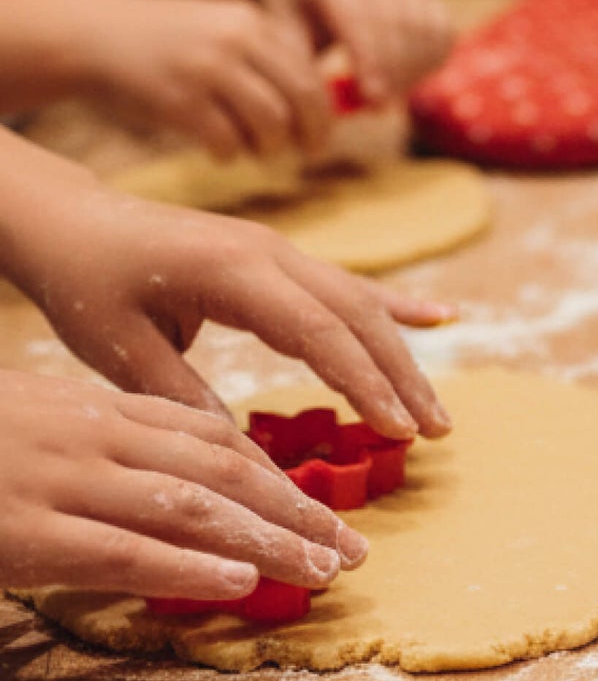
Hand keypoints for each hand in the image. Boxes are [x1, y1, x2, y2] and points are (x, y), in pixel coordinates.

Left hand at [0, 145, 453, 440]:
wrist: (72, 221)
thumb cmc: (86, 282)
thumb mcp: (118, 349)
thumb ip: (183, 397)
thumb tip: (242, 459)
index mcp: (233, 270)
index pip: (319, 330)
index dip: (364, 382)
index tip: (397, 429)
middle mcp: (271, 253)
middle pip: (358, 316)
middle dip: (402, 377)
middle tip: (434, 432)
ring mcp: (282, 251)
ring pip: (362, 305)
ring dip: (404, 357)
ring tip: (435, 411)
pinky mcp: (283, 259)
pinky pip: (352, 286)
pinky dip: (398, 306)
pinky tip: (442, 319)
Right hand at [0, 373, 368, 598]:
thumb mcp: (32, 425)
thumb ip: (100, 448)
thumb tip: (167, 481)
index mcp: (96, 411)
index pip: (209, 438)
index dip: (276, 476)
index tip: (321, 511)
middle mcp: (90, 438)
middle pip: (219, 471)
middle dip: (296, 512)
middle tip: (352, 549)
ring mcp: (58, 482)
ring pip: (189, 508)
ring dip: (267, 542)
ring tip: (322, 571)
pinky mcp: (25, 532)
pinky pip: (123, 551)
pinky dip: (189, 568)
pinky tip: (242, 584)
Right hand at [71, 0, 333, 159]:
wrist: (86, 36)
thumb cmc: (159, 44)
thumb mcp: (215, 30)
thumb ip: (262, 58)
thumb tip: (316, 108)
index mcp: (250, 20)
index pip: (311, 72)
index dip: (323, 113)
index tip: (319, 135)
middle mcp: (234, 38)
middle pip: (303, 98)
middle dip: (311, 135)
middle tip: (305, 154)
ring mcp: (207, 68)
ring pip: (272, 123)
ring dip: (269, 148)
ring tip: (255, 152)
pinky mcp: (180, 100)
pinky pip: (227, 142)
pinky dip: (228, 155)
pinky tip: (217, 152)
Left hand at [258, 0, 454, 103]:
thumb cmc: (295, 8)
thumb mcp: (283, 29)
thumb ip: (299, 62)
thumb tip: (317, 104)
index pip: (360, 19)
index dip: (371, 62)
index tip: (373, 102)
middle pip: (399, 26)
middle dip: (394, 73)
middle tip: (378, 109)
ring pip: (425, 31)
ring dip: (413, 72)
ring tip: (387, 97)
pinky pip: (442, 34)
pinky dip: (431, 63)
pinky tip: (407, 81)